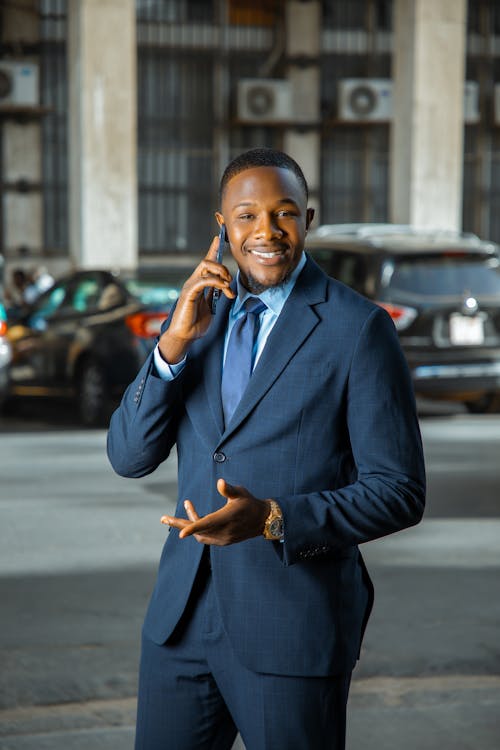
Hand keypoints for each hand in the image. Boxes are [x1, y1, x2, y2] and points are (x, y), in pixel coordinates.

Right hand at [158, 237, 234, 363]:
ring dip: (221, 273)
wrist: (185, 336)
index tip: (219, 238)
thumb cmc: (195, 324)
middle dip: (222, 266)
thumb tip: (224, 290)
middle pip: (207, 261)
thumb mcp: (210, 308)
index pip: (206, 263)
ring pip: (205, 266)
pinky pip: (204, 280)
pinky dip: (216, 282)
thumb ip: (214, 297)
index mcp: (199, 284)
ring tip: (227, 286)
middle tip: (230, 280)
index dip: (212, 250)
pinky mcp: (189, 292)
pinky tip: (223, 288)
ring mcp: (190, 286)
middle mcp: (194, 282)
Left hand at [161, 478, 270, 545]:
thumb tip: (219, 482)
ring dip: (189, 523)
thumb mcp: (241, 493)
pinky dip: (197, 529)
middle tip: (163, 518)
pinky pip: (205, 538)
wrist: (263, 520)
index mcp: (226, 518)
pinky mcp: (223, 541)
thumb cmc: (250, 503)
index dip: (192, 527)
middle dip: (178, 524)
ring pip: (200, 534)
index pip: (206, 524)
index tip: (180, 534)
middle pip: (197, 530)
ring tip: (187, 506)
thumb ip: (229, 489)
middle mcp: (223, 532)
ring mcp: (223, 539)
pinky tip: (195, 519)